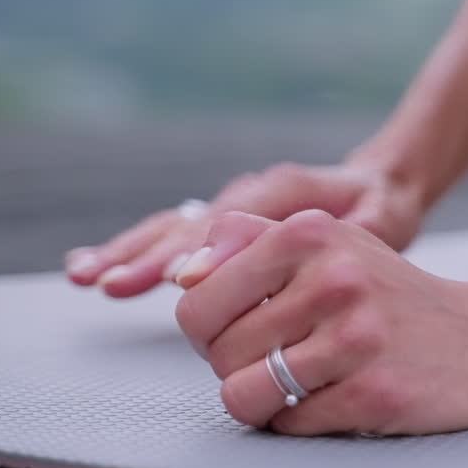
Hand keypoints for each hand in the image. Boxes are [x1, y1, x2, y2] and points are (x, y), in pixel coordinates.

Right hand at [64, 160, 426, 297]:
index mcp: (281, 190)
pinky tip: (91, 270)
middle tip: (108, 282)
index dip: (202, 252)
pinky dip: (131, 252)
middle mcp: (247, 194)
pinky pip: (169, 235)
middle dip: (147, 254)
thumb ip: (341, 235)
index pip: (230, 222)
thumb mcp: (380, 218)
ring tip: (86, 274)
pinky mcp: (220, 225)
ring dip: (127, 251)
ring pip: (169, 226)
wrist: (381, 184)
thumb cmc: (382, 207)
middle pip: (187, 223)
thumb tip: (294, 256)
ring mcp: (229, 207)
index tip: (174, 282)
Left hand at [172, 210, 467, 435]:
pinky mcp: (375, 393)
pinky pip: (289, 425)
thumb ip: (245, 242)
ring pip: (243, 395)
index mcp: (311, 232)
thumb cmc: (385, 292)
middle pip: (217, 353)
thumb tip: (182, 274)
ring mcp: (358, 338)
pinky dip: (301, 421)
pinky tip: (336, 396)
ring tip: (299, 383)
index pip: (197, 301)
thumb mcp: (326, 243)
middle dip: (238, 365)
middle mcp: (336, 278)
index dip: (211, 329)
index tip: (249, 327)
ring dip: (263, 401)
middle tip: (284, 356)